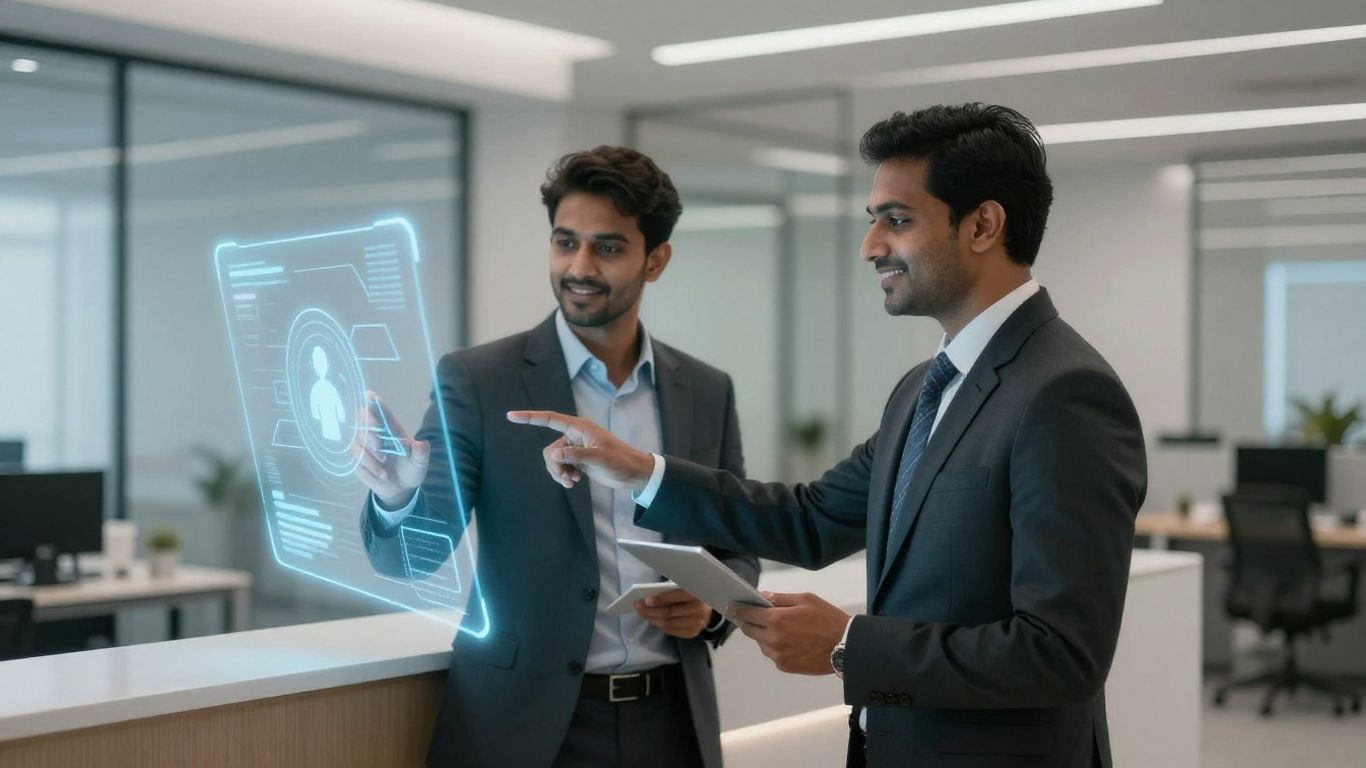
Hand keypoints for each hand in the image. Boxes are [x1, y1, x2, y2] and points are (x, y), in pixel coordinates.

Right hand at [354, 391, 429, 508]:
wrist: (401, 488)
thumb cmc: (411, 469)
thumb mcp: (420, 463)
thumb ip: (421, 453)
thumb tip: (421, 444)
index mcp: (392, 429)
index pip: (381, 412)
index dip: (374, 402)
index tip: (369, 395)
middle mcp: (376, 434)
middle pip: (363, 423)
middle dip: (370, 435)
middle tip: (382, 452)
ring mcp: (365, 447)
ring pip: (359, 445)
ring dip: (372, 460)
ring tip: (386, 472)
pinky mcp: (358, 461)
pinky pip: (358, 462)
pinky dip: (371, 470)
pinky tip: (381, 475)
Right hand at [505, 410, 654, 490]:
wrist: (633, 473)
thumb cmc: (620, 461)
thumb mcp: (599, 458)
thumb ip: (576, 455)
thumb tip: (553, 455)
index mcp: (579, 428)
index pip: (549, 419)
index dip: (529, 418)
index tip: (510, 416)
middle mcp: (574, 435)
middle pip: (550, 450)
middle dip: (555, 467)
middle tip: (569, 479)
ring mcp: (575, 448)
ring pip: (553, 461)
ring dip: (559, 473)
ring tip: (573, 482)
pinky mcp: (577, 460)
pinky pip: (560, 467)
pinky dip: (563, 476)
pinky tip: (575, 482)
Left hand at [634, 589, 712, 638]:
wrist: (712, 605)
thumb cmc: (694, 591)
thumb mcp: (686, 585)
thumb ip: (672, 589)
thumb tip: (649, 597)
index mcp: (698, 594)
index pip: (676, 597)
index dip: (660, 599)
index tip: (646, 600)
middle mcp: (699, 611)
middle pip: (669, 613)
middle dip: (651, 610)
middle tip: (638, 608)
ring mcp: (697, 624)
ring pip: (668, 624)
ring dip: (652, 619)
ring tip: (643, 614)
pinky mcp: (693, 633)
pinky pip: (672, 631)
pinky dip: (660, 626)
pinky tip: (653, 620)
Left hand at [728, 592, 849, 675]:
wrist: (845, 647)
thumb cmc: (828, 619)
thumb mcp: (806, 600)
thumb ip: (781, 598)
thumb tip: (763, 596)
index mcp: (777, 620)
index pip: (748, 613)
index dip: (737, 609)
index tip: (731, 606)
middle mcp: (773, 639)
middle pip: (749, 630)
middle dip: (746, 621)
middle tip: (746, 615)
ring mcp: (777, 655)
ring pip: (760, 643)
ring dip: (762, 634)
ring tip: (775, 627)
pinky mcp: (784, 666)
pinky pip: (772, 653)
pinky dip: (773, 646)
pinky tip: (786, 640)